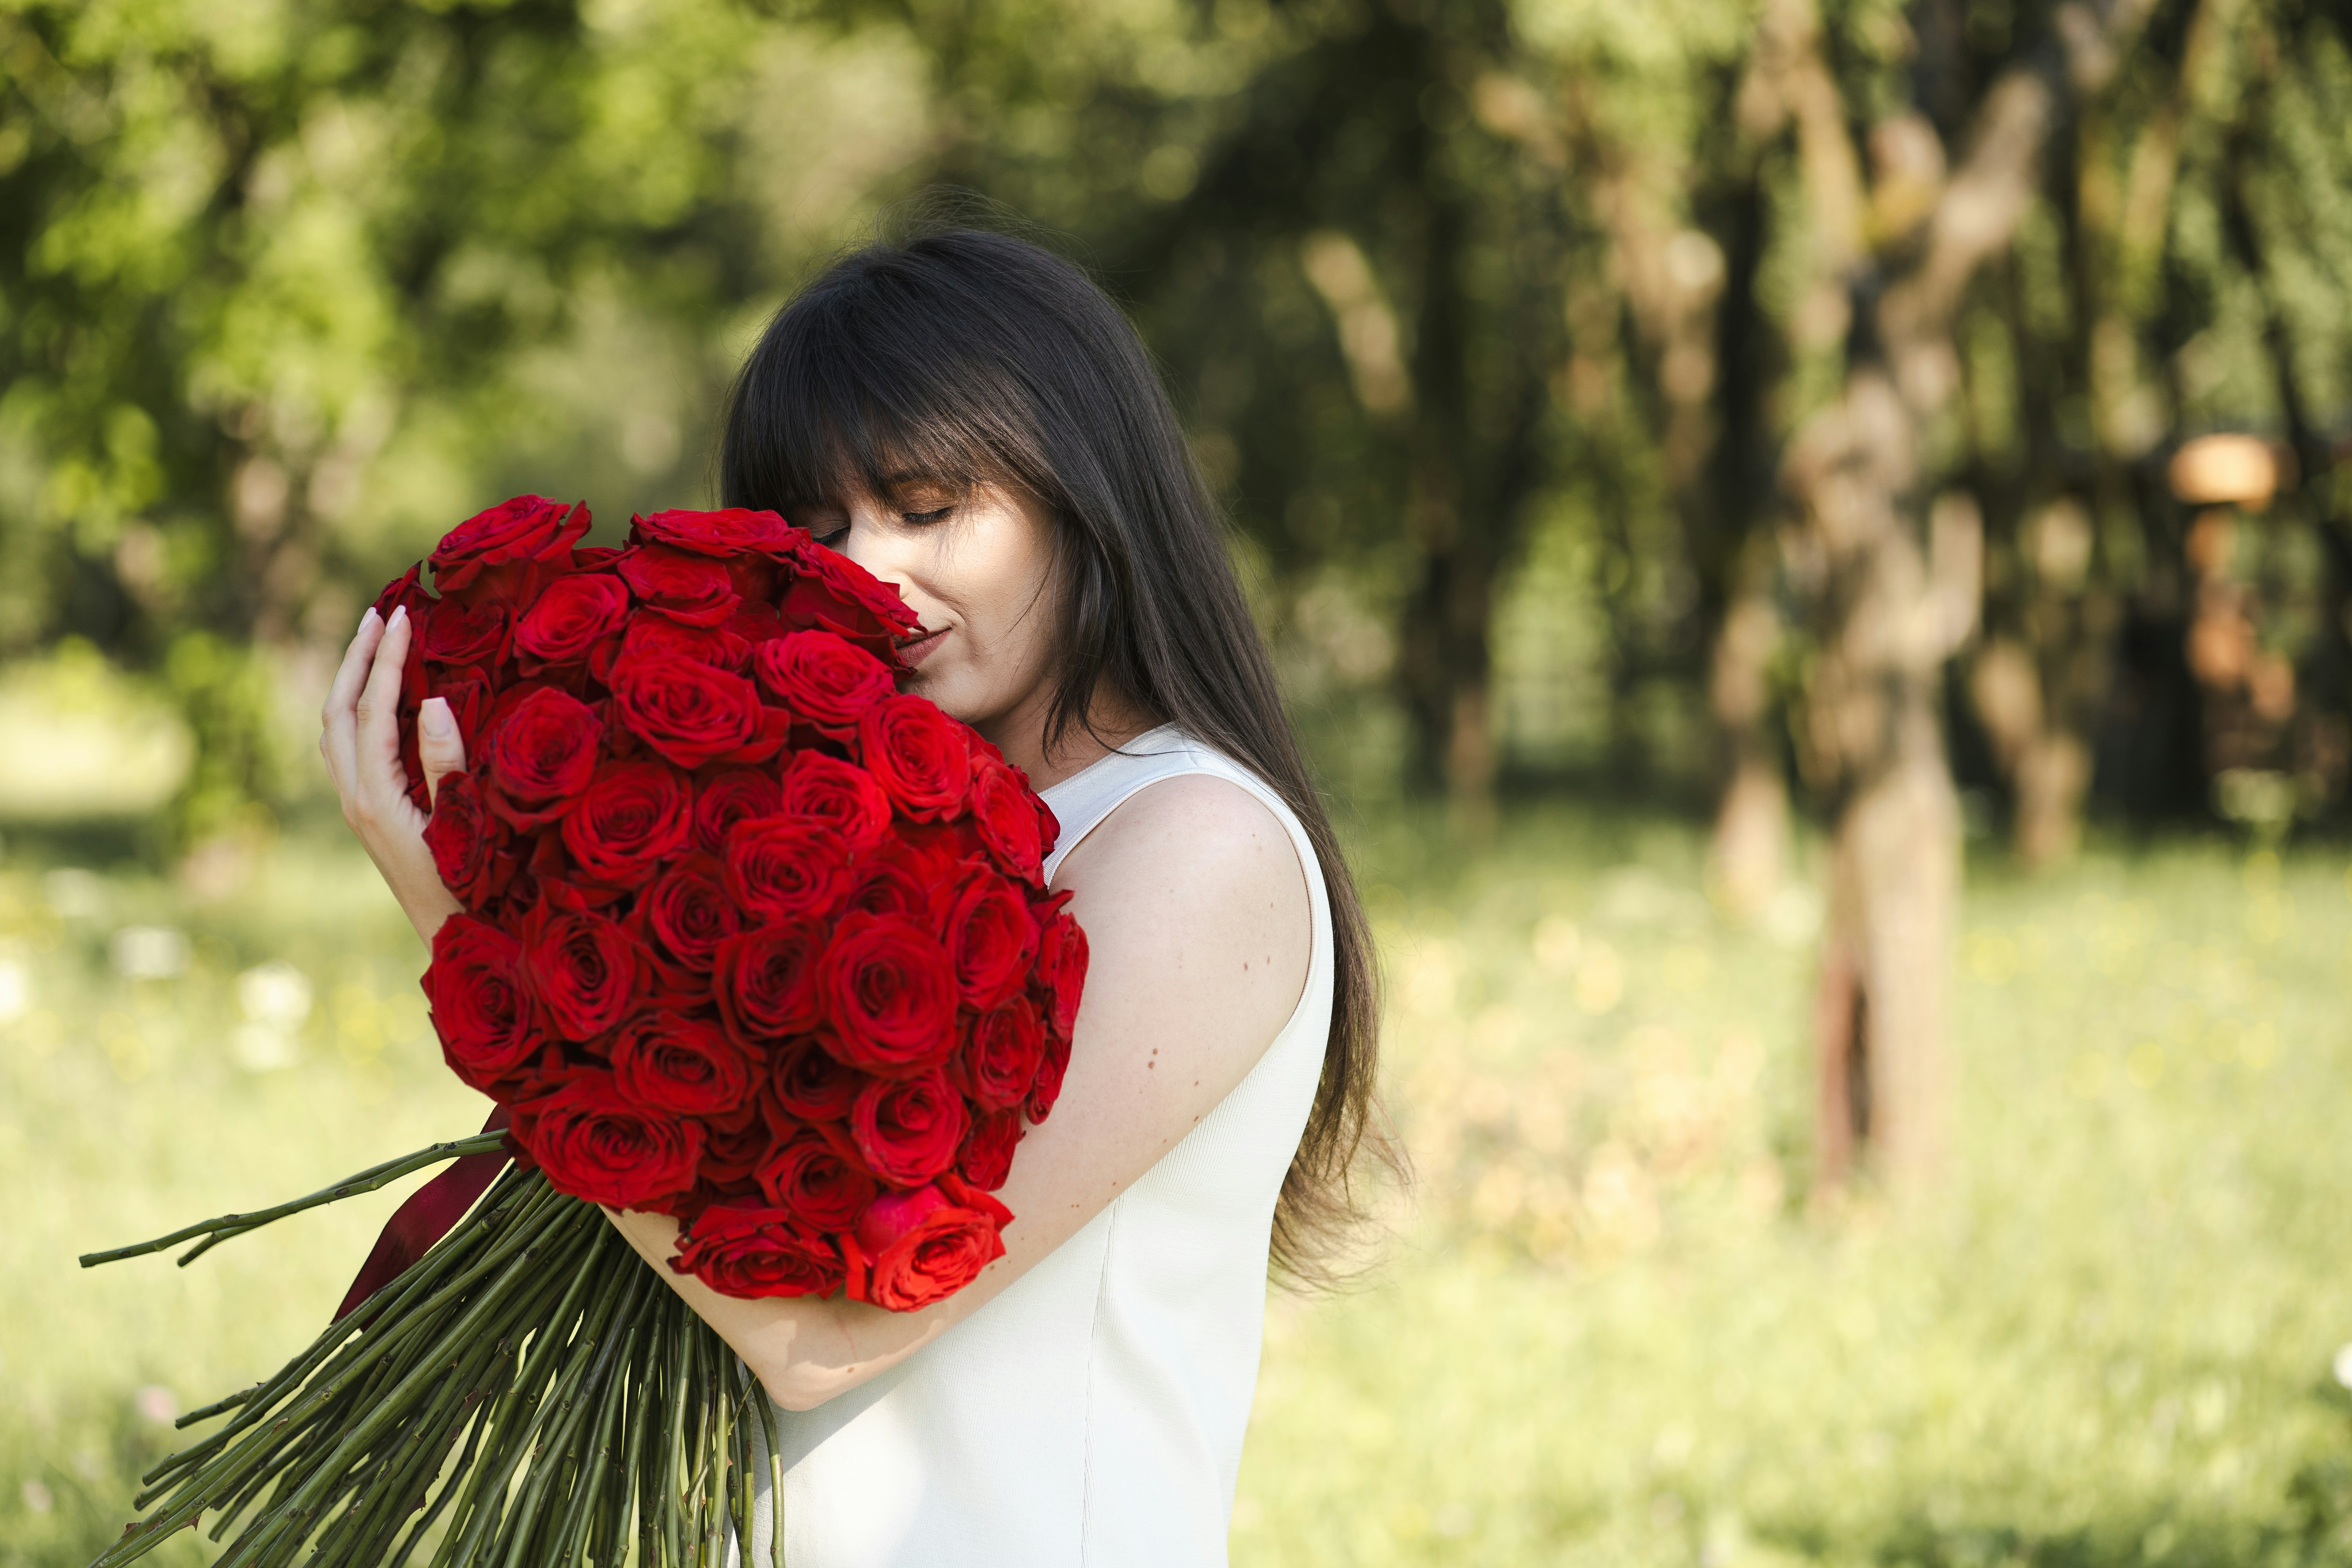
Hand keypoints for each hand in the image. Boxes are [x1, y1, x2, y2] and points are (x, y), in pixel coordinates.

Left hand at [320, 606, 468, 945]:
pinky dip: (353, 709)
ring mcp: (356, 808)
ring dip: (349, 680)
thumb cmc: (471, 886)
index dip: (388, 661)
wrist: (453, 940)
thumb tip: (435, 702)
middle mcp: (355, 799)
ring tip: (371, 642)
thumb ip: (447, 764)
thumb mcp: (467, 824)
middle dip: (356, 658)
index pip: (374, 711)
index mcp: (376, 798)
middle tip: (378, 613)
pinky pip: (344, 748)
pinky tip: (374, 698)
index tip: (404, 617)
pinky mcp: (365, 814)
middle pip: (337, 711)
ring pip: (334, 729)